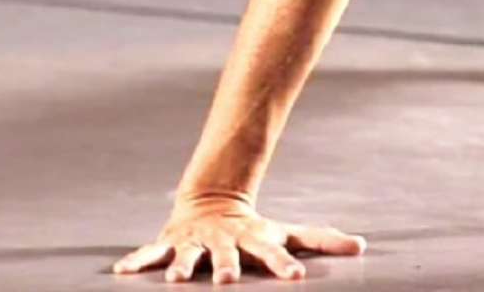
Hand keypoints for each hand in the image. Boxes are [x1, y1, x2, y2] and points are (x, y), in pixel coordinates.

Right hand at [112, 193, 365, 283]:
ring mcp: (196, 243)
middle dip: (227, 270)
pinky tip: (120, 272)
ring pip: (188, 257)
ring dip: (182, 268)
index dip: (285, 266)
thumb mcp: (287, 232)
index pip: (274, 254)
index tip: (296, 279)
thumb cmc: (255, 229)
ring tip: (174, 279)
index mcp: (254, 240)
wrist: (212, 201)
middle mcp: (225, 242)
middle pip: (228, 258)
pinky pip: (150, 253)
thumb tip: (362, 246)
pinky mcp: (171, 242)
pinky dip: (137, 261)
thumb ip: (323, 240)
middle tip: (227, 282)